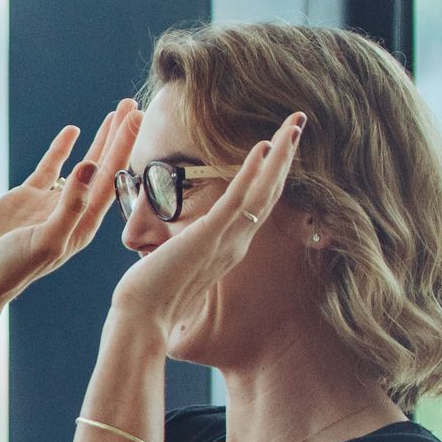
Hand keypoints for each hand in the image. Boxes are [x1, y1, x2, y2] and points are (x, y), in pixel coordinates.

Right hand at [0, 99, 138, 310]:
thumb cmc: (11, 269)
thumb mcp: (46, 240)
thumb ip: (71, 205)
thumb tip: (90, 165)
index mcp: (84, 224)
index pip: (111, 178)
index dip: (125, 146)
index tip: (136, 119)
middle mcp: (73, 212)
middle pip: (103, 166)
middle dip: (119, 136)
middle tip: (132, 106)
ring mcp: (50, 203)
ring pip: (83, 163)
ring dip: (99, 139)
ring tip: (114, 113)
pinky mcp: (27, 198)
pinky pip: (51, 167)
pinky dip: (62, 148)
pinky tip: (73, 130)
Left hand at [106, 113, 300, 361]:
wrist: (143, 319)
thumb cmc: (152, 293)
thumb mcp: (177, 261)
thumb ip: (187, 248)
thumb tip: (176, 240)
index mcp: (229, 246)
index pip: (257, 203)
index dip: (271, 173)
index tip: (279, 146)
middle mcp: (236, 242)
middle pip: (269, 191)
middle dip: (286, 156)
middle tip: (299, 122)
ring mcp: (226, 240)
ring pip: (262, 191)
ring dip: (280, 155)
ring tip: (294, 123)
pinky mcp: (209, 237)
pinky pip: (237, 199)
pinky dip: (251, 172)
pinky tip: (264, 146)